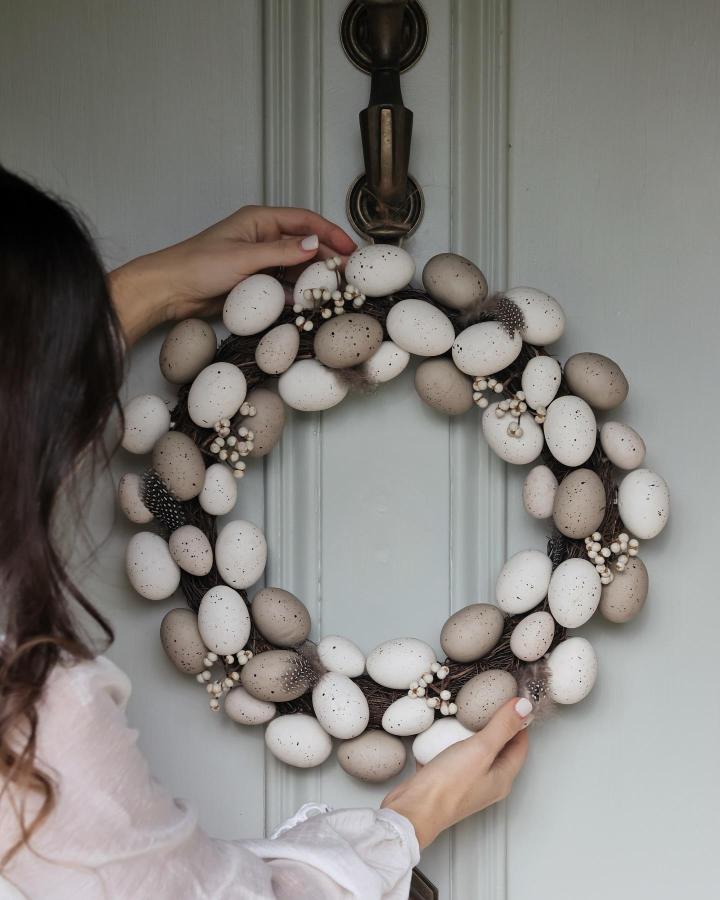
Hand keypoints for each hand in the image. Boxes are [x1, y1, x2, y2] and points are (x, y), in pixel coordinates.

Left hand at [110, 205, 356, 344]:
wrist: (170, 291)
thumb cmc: (198, 265)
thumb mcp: (244, 257)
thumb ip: (281, 252)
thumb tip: (314, 244)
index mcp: (260, 221)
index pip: (305, 220)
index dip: (330, 233)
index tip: (350, 248)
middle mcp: (262, 238)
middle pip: (304, 244)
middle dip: (326, 258)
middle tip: (347, 275)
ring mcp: (259, 261)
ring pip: (296, 267)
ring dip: (313, 278)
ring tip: (333, 291)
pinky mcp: (254, 282)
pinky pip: (283, 285)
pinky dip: (296, 293)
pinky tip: (307, 302)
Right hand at [381, 698, 531, 848]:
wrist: (413, 810)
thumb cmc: (449, 785)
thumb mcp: (481, 749)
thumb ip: (503, 727)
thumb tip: (525, 706)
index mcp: (503, 777)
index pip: (520, 744)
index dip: (519, 720)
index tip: (512, 698)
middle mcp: (488, 783)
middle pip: (499, 747)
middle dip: (496, 723)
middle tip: (488, 700)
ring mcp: (466, 783)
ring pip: (475, 751)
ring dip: (471, 731)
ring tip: (465, 711)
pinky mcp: (446, 781)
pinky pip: (453, 756)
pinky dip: (450, 741)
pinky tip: (441, 730)